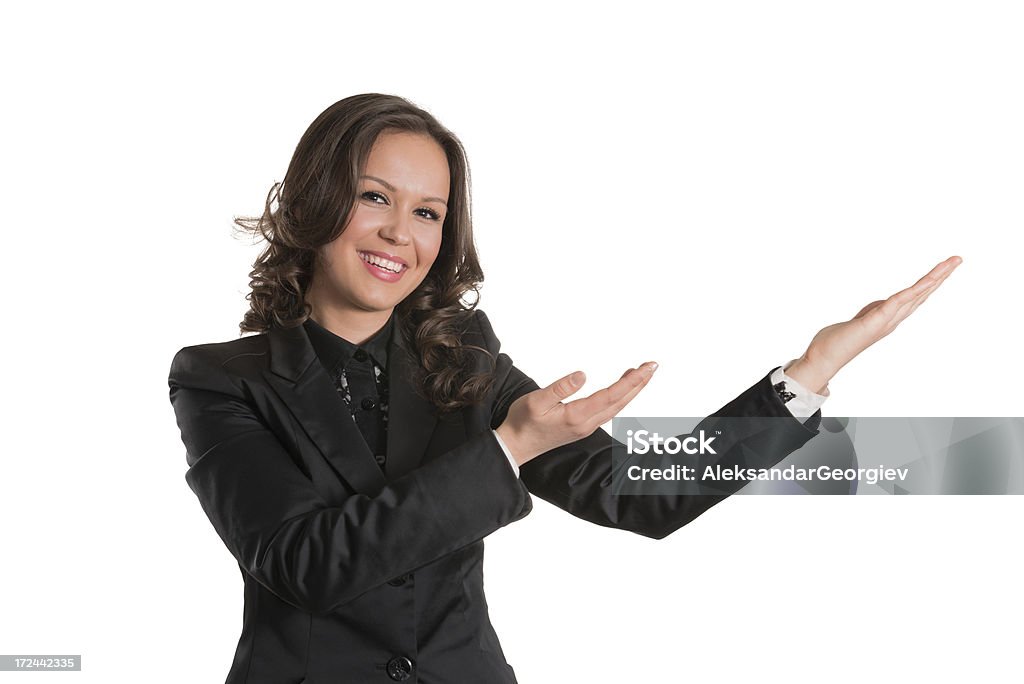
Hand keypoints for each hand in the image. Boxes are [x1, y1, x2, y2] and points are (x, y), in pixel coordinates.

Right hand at [496, 362, 658, 465]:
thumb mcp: (536, 401)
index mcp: (577, 416)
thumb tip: (583, 374)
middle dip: (639, 383)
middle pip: (620, 401)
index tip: (645, 367)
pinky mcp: (582, 426)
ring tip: (641, 373)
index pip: (611, 395)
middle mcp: (586, 423)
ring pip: (617, 406)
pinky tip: (621, 388)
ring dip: (631, 390)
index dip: (631, 381)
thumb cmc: (522, 422)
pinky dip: (620, 397)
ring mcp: (586, 426)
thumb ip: (560, 388)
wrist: (515, 446)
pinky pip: (609, 410)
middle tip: (653, 365)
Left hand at [786, 255, 962, 392]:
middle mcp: (892, 319)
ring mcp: (886, 320)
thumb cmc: (837, 342)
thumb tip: (882, 306)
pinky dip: (914, 291)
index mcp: (889, 317)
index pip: (915, 297)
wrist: (823, 359)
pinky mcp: (875, 321)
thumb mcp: (860, 320)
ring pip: (916, 295)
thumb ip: (874, 312)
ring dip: (935, 278)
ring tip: (951, 263)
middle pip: (922, 294)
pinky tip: (927, 280)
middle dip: (940, 276)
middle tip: (958, 259)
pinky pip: (898, 302)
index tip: (945, 268)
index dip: (930, 283)